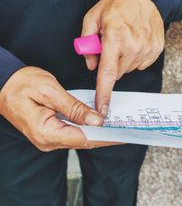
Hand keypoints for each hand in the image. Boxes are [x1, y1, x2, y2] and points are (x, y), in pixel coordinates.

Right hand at [0, 67, 116, 150]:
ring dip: (97, 131)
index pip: (84, 138)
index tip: (124, 133)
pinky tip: (97, 121)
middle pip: (83, 140)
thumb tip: (96, 120)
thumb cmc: (21, 84)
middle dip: (105, 134)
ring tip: (116, 124)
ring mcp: (47, 138)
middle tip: (126, 127)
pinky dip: (86, 127)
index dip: (106, 136)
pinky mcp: (48, 132)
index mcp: (46, 132)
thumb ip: (73, 107)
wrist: (3, 84)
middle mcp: (47, 140)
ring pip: (79, 137)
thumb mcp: (49, 90)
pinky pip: (72, 132)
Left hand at [82, 0, 164, 115]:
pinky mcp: (155, 50)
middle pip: (116, 73)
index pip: (107, 73)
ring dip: (121, 60)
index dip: (103, 93)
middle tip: (110, 45)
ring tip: (123, 40)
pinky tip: (133, 43)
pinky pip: (139, 64)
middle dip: (109, 63)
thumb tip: (92, 66)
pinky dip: (132, 58)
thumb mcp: (92, 17)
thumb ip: (87, 43)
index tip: (102, 109)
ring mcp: (147, 49)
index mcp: (115, 37)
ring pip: (127, 69)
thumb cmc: (117, 4)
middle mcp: (133, 46)